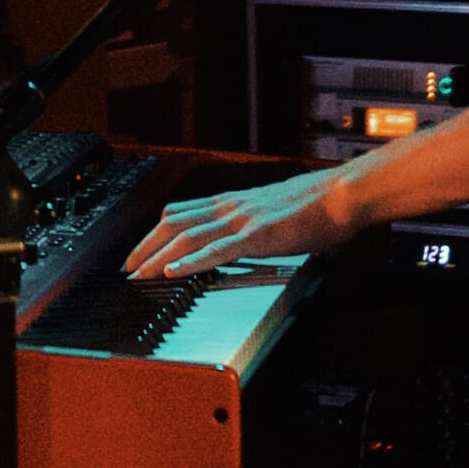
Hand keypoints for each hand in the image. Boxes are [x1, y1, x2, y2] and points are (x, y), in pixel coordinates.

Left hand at [123, 167, 355, 278]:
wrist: (342, 194)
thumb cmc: (318, 203)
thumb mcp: (274, 209)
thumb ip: (254, 220)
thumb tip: (244, 232)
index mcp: (236, 201)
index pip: (183, 212)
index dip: (155, 231)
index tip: (139, 249)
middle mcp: (232, 207)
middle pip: (175, 223)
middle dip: (146, 245)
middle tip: (127, 267)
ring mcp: (242, 220)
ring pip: (188, 236)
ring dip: (157, 255)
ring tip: (138, 273)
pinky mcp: (257, 235)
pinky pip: (217, 250)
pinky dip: (190, 262)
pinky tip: (173, 271)